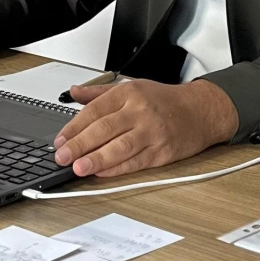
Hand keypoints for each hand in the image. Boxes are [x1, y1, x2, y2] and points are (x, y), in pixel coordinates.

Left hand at [52, 78, 237, 177]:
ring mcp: (152, 132)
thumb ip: (100, 93)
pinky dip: (117, 169)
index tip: (60, 140)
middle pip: (104, 129)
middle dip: (80, 144)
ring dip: (96, 160)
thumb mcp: (132, 87)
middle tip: (62, 156)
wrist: (200, 111)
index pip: (95, 110)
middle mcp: (139, 111)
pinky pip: (136, 162)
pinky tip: (102, 173)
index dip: (74, 127)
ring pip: (120, 148)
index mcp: (129, 93)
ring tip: (78, 168)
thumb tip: (73, 92)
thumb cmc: (164, 100)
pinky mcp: (162, 151)